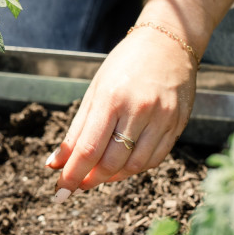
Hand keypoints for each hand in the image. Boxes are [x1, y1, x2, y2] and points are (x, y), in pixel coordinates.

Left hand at [44, 0, 233, 200]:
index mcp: (112, 98)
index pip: (89, 148)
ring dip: (113, 176)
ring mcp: (163, 118)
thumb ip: (76, 130)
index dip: (73, 174)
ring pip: (135, 166)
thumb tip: (55, 164)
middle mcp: (139, 109)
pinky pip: (155, 159)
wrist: (169, 43)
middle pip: (112, 161)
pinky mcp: (178, 124)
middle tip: (77, 183)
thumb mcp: (95, 91)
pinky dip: (135, 168)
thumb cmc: (125, 65)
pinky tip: (123, 164)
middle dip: (91, 179)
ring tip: (98, 173)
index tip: (59, 191)